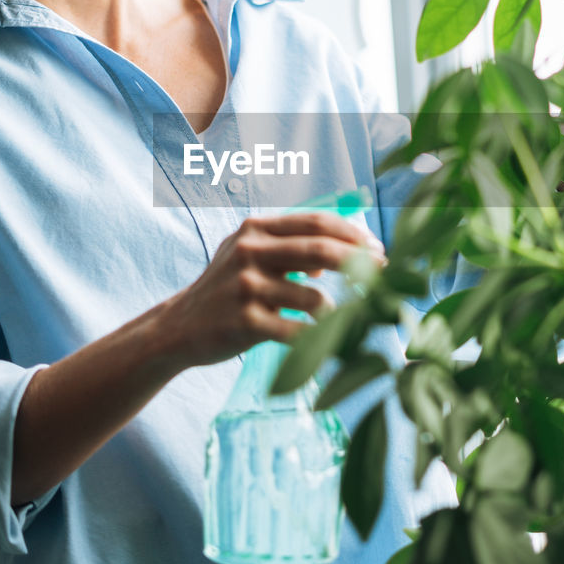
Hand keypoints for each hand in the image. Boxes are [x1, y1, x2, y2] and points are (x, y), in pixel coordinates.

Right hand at [158, 212, 384, 365]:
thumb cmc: (225, 290)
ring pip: (313, 296)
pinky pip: (297, 331)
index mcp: (255, 230)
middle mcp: (249, 252)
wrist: (179, 328)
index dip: (352, 233)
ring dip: (341, 310)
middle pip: (319, 250)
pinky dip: (320, 338)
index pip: (315, 222)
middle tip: (385, 274)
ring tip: (353, 317)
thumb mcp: (250, 256)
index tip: (378, 247)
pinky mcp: (244, 322)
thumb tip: (338, 254)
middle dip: (359, 262)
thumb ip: (290, 248)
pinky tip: (331, 341)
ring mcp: (246, 287)